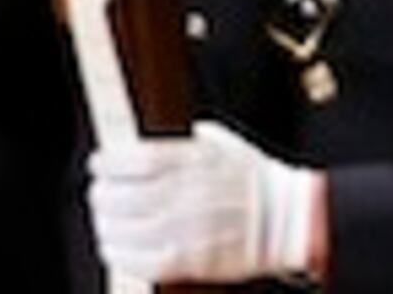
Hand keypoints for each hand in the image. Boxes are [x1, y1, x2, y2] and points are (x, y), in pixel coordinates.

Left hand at [86, 123, 324, 283]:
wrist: (294, 221)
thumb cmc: (262, 184)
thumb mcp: (228, 146)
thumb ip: (199, 136)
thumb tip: (187, 131)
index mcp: (188, 162)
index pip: (128, 161)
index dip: (105, 165)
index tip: (98, 167)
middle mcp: (182, 193)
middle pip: (118, 196)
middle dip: (101, 197)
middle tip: (100, 197)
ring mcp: (185, 228)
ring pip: (123, 230)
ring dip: (106, 226)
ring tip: (105, 224)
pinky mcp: (192, 260)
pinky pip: (142, 261)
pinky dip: (121, 254)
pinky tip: (115, 248)